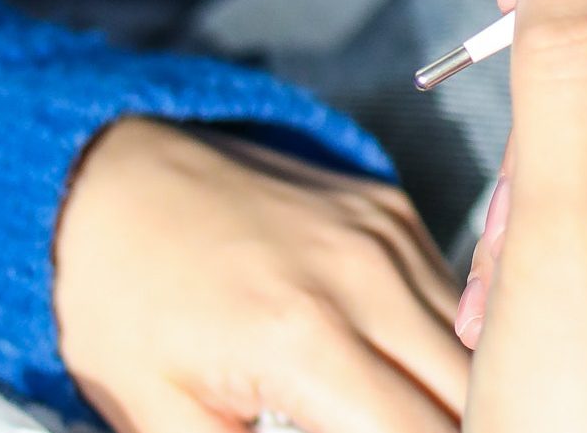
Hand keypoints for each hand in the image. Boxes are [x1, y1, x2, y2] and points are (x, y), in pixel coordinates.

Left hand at [54, 118, 464, 432]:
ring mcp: (383, 232)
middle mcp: (361, 276)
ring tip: (414, 418)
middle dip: (462, 430)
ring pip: (478, 338)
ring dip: (460, 392)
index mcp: (302, 340)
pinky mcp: (389, 208)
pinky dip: (449, 340)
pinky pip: (452, 289)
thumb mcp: (160, 418)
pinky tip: (409, 371)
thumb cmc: (124, 308)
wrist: (108, 180)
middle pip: (471, 390)